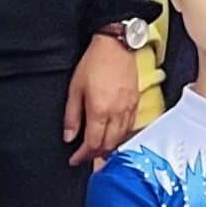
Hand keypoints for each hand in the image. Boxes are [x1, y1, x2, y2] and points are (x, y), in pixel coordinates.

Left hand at [63, 34, 136, 165]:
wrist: (116, 46)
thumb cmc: (94, 63)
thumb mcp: (75, 89)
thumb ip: (72, 116)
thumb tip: (69, 136)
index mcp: (100, 111)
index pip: (92, 143)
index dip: (82, 156)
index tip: (74, 160)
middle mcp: (117, 113)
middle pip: (108, 145)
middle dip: (95, 155)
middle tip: (84, 156)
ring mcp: (129, 109)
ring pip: (121, 138)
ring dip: (109, 147)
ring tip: (97, 148)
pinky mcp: (136, 103)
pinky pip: (129, 128)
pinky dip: (120, 136)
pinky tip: (112, 134)